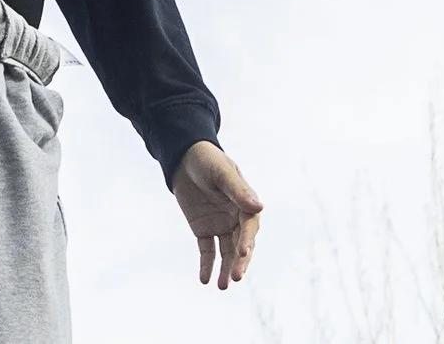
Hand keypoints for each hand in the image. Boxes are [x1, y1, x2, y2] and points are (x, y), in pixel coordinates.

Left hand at [172, 141, 262, 289]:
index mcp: (245, 205)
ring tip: (222, 286)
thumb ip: (238, 190)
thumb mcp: (221, 172)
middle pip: (241, 244)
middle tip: (236, 278)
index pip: (249, 227)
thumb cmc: (208, 161)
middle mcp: (236, 219)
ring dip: (225, 269)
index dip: (247, 240)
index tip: (244, 253)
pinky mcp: (204, 230)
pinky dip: (206, 265)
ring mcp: (221, 226)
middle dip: (239, 262)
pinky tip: (204, 280)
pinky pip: (207, 251)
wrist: (184, 158)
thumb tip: (259, 208)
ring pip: (226, 252)